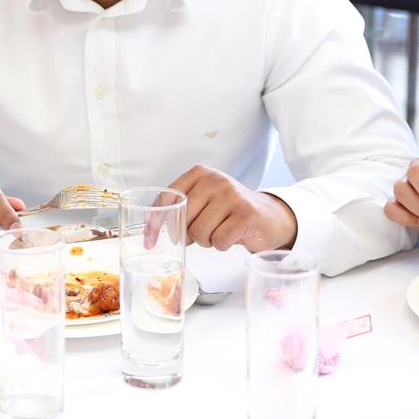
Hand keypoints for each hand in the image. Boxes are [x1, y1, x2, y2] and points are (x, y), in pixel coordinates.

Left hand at [166, 165, 296, 252]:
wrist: (269, 216)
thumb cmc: (231, 211)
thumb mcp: (205, 200)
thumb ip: (182, 207)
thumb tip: (153, 229)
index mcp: (200, 173)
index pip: (168, 197)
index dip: (155, 221)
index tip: (149, 239)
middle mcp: (216, 180)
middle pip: (184, 219)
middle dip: (189, 235)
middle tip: (202, 234)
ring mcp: (232, 195)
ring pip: (200, 232)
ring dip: (207, 241)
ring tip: (219, 232)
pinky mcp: (246, 214)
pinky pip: (219, 241)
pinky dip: (222, 245)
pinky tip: (232, 236)